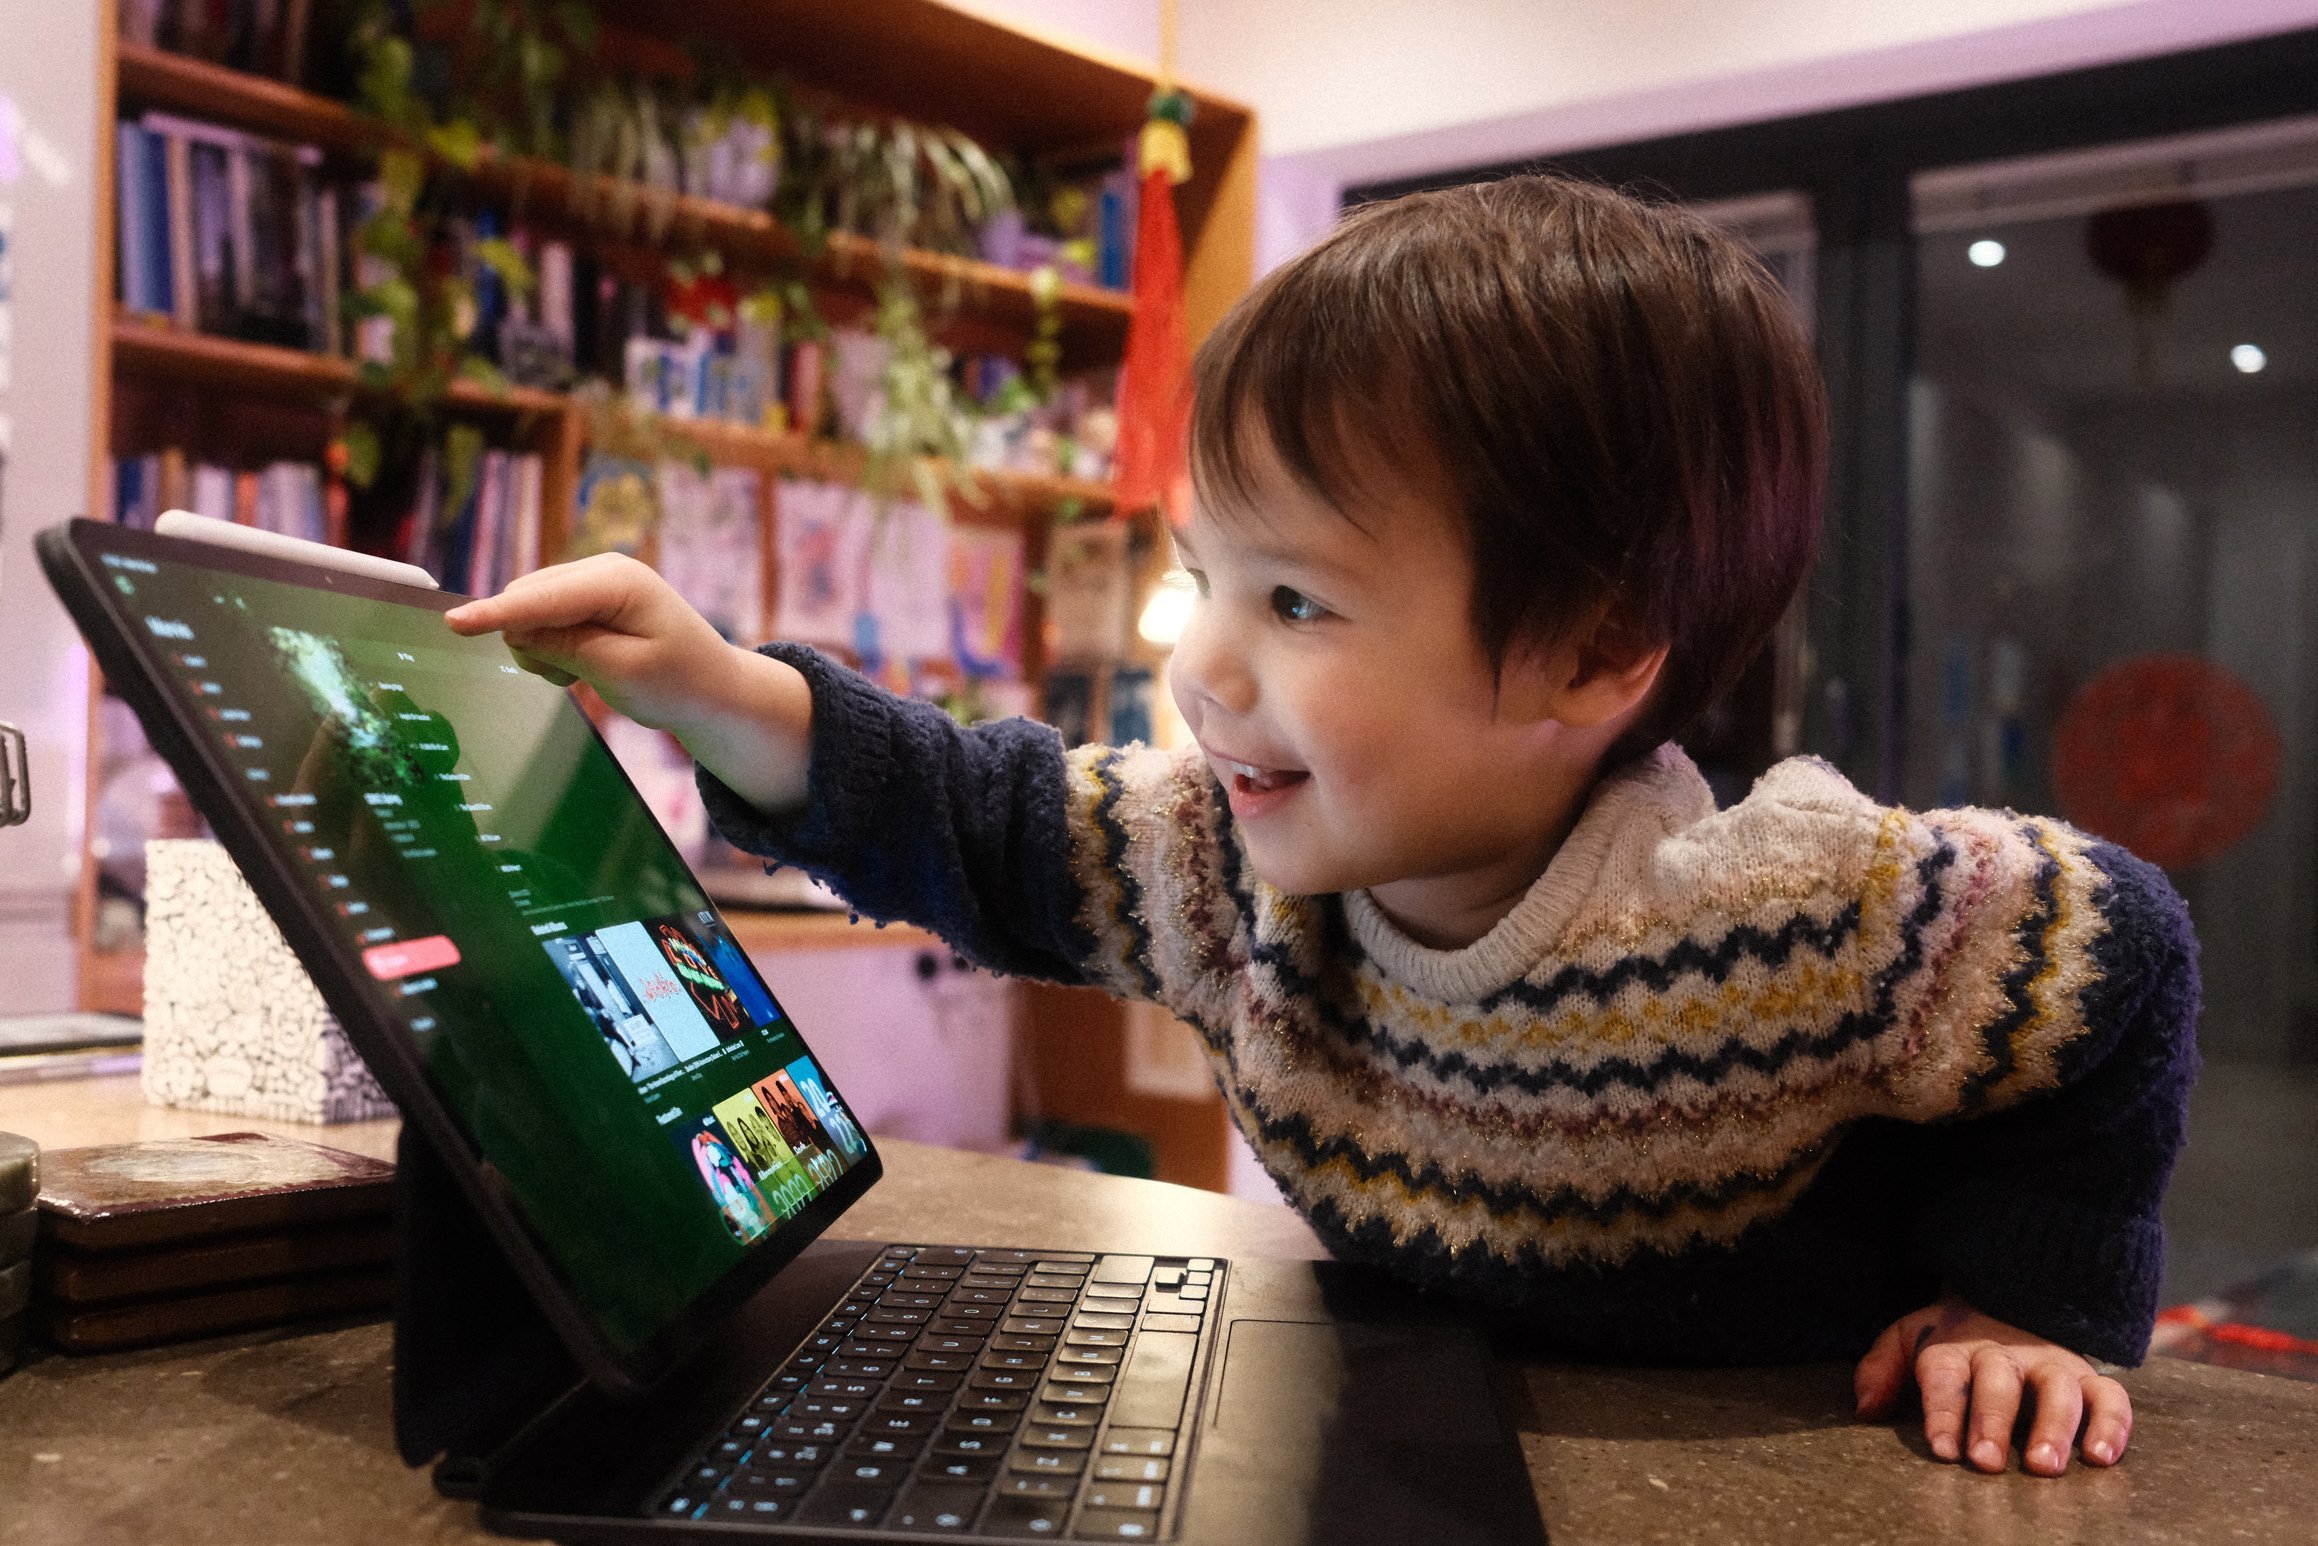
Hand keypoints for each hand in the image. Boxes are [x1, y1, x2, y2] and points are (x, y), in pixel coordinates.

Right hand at [445, 554, 814, 813]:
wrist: (711, 687)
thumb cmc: (678, 682)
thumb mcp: (621, 673)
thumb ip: (566, 649)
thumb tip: (515, 630)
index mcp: (618, 582)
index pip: (543, 598)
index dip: (496, 614)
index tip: (454, 623)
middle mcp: (602, 569)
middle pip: (527, 601)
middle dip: (531, 643)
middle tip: (571, 679)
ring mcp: (593, 580)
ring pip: (529, 612)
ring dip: (543, 649)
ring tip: (586, 673)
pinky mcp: (586, 597)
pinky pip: (542, 619)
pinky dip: (552, 648)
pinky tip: (584, 664)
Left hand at [1854, 1298, 2130, 1475]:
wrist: (2006, 1299)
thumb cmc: (1951, 1338)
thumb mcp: (1906, 1339)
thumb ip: (1880, 1370)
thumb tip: (1866, 1408)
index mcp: (1955, 1347)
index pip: (1945, 1376)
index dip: (1943, 1412)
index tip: (1943, 1449)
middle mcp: (2005, 1355)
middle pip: (2000, 1383)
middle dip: (1992, 1422)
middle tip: (1987, 1461)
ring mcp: (2051, 1364)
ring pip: (2058, 1391)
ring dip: (2053, 1428)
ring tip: (2045, 1465)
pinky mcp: (2089, 1377)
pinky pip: (2110, 1397)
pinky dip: (2111, 1425)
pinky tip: (2101, 1456)